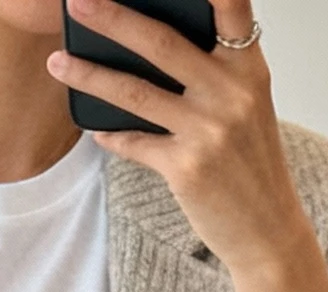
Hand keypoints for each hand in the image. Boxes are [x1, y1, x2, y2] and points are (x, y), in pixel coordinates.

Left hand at [48, 0, 327, 291]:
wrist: (269, 232)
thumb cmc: (252, 165)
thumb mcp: (248, 105)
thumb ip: (214, 70)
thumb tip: (150, 44)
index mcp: (248, 68)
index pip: (231, 6)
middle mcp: (230, 93)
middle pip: (161, 42)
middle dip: (113, 17)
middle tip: (77, 1)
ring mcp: (208, 131)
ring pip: (136, 93)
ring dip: (90, 74)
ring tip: (58, 61)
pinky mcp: (186, 168)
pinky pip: (135, 143)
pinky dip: (111, 135)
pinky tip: (95, 129)